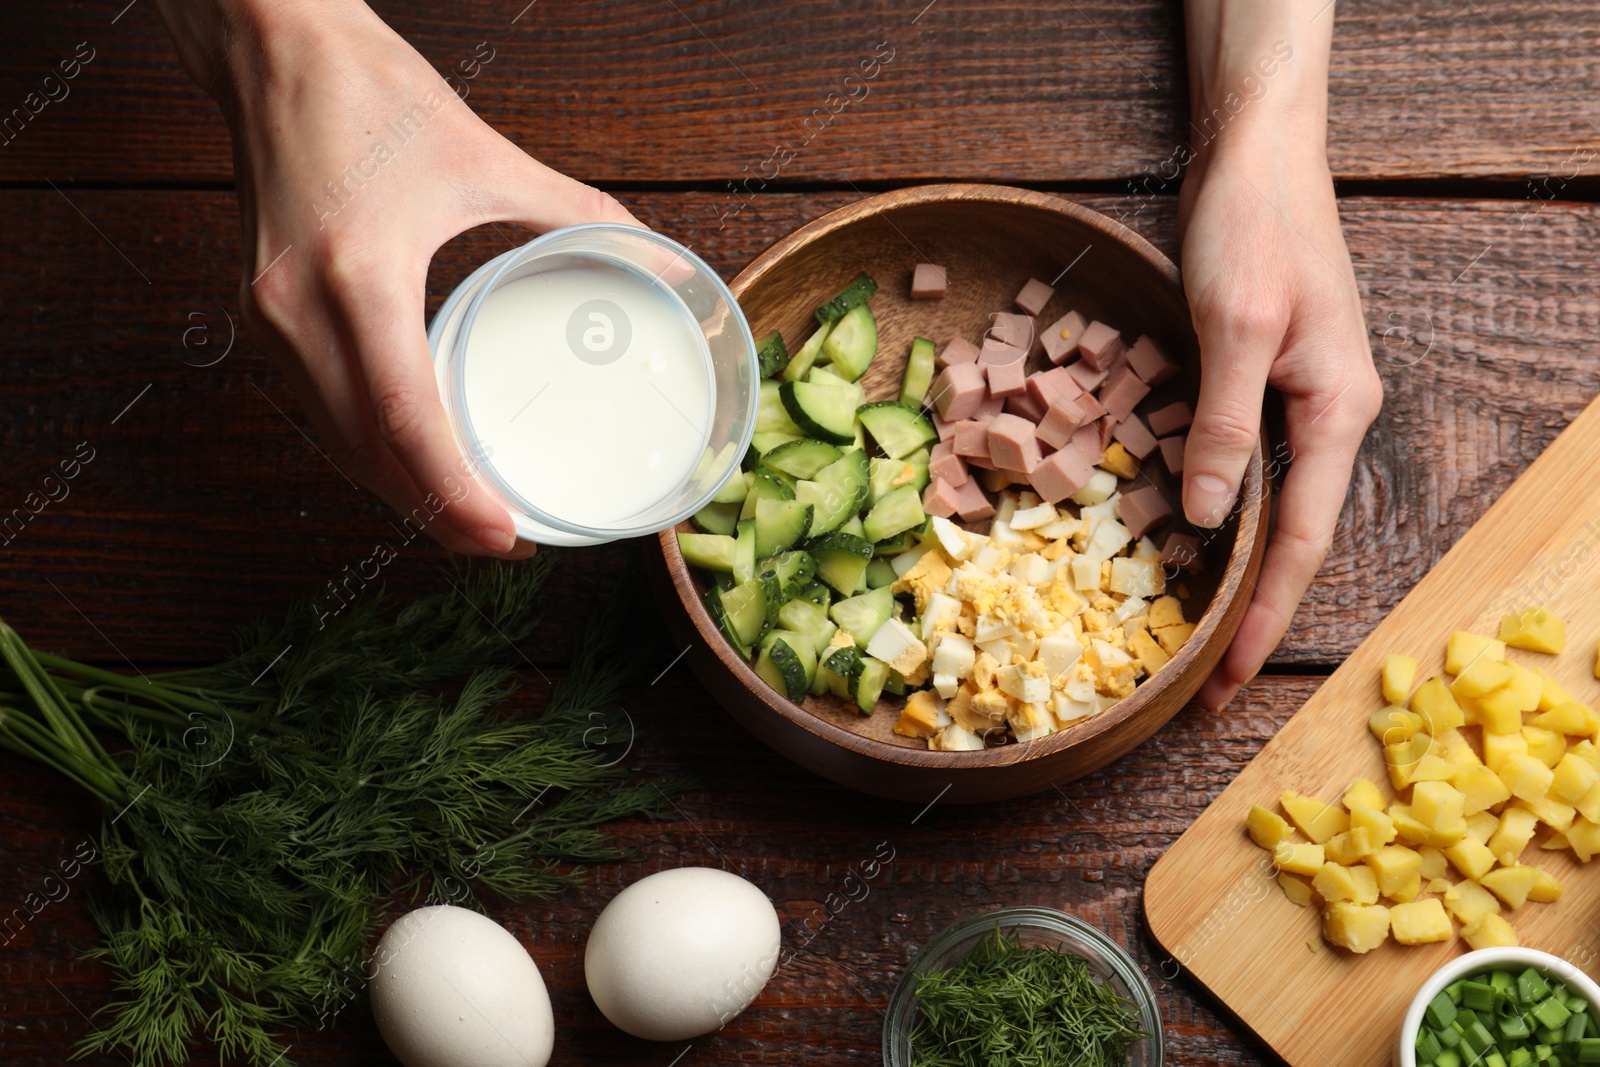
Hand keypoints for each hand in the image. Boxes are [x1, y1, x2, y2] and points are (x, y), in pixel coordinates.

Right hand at [156, 0, 640, 555]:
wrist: (270, 44)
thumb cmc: (369, 93)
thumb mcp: (486, 156)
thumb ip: (579, 214)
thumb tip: (658, 259)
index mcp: (358, 274)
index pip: (406, 418)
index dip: (455, 493)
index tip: (504, 536)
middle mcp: (297, 310)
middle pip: (368, 454)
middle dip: (437, 513)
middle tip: (506, 540)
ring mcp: (268, 316)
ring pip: (336, 443)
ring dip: (400, 490)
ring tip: (470, 513)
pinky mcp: (262, 312)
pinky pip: (317, 409)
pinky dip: (368, 448)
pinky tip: (414, 459)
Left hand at [1178, 128, 1382, 709]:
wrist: (1258, 153)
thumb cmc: (1254, 226)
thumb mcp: (1234, 324)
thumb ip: (1223, 423)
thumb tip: (1208, 517)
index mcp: (1336, 411)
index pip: (1300, 539)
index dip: (1265, 612)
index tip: (1231, 676)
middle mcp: (1326, 415)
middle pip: (1289, 536)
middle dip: (1249, 610)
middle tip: (1201, 682)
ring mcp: (1296, 398)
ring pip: (1266, 505)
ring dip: (1230, 568)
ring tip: (1189, 630)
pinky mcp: (1262, 379)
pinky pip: (1242, 464)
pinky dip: (1213, 509)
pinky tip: (1178, 539)